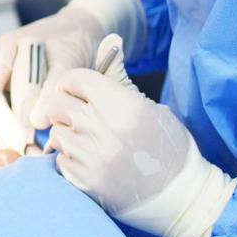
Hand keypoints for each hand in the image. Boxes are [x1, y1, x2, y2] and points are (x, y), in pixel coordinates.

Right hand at [0, 0, 146, 150]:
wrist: (86, 31)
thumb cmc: (77, 39)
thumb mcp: (68, 57)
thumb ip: (52, 86)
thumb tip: (35, 122)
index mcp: (3, 51)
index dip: (0, 119)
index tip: (21, 139)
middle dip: (6, 135)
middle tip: (28, 156)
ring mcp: (4, 85)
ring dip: (12, 141)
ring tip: (33, 157)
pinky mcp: (15, 100)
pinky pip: (10, 123)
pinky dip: (20, 139)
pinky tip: (34, 153)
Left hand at [32, 35, 236, 236]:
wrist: (180, 196)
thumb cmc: (168, 147)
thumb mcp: (150, 107)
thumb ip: (120, 78)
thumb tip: (110, 40)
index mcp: (121, 105)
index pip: (75, 79)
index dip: (72, 82)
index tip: (76, 90)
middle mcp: (103, 129)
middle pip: (57, 104)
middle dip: (63, 106)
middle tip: (77, 115)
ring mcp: (92, 158)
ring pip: (57, 133)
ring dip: (68, 135)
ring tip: (90, 141)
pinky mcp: (85, 182)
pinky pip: (60, 160)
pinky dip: (70, 159)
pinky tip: (92, 162)